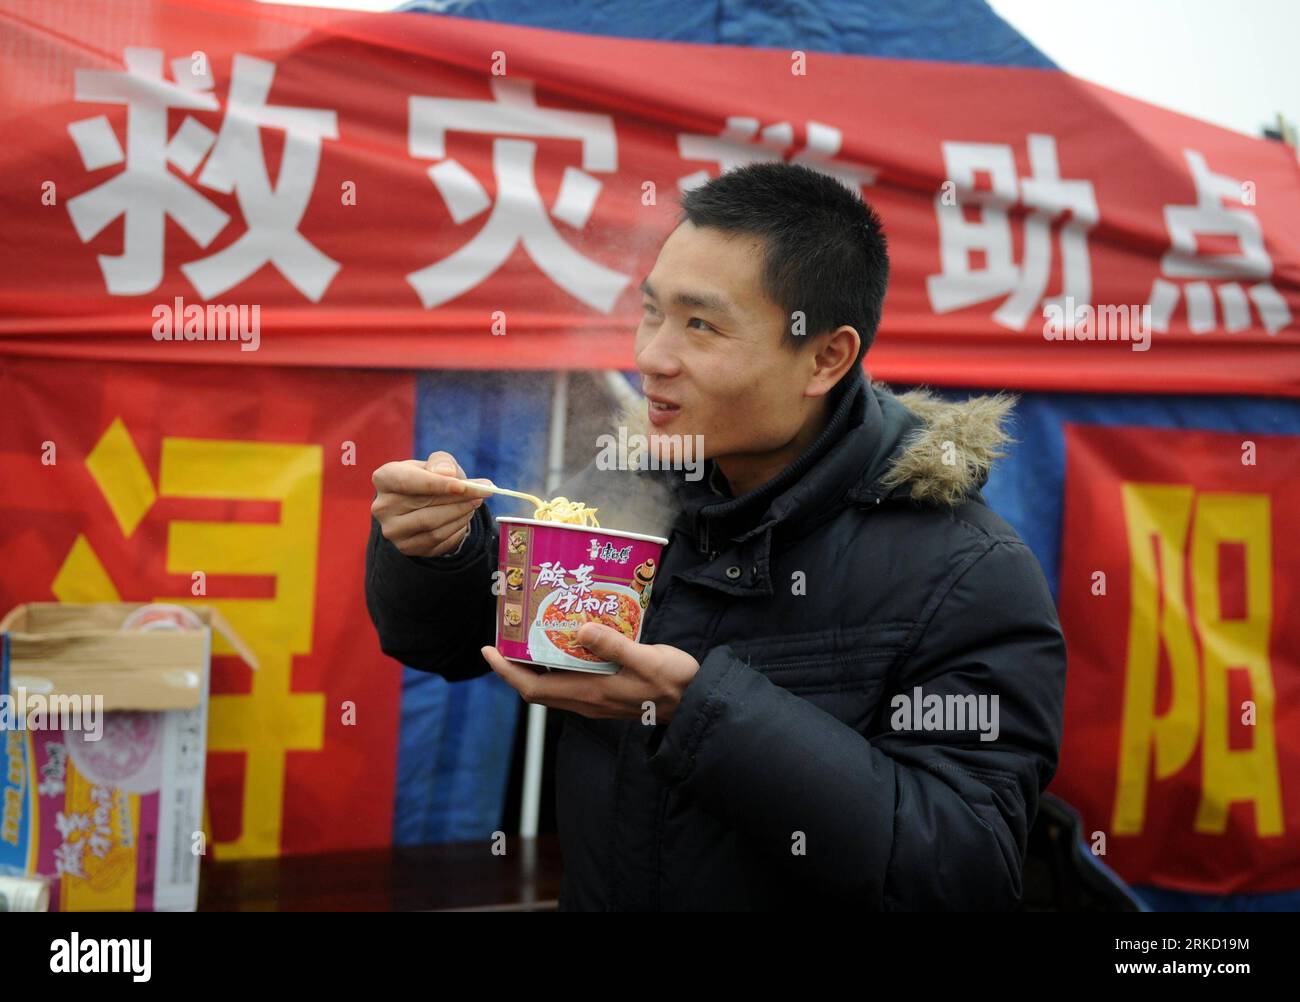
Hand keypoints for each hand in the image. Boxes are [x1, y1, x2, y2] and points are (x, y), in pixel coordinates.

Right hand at [371, 450, 493, 557]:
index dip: (437, 484)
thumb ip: (442, 462)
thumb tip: (448, 473)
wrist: (424, 505)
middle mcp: (382, 506)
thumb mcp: (436, 463)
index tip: (464, 486)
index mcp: (384, 478)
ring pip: (433, 524)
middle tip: (483, 492)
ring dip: (460, 513)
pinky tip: (463, 518)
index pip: (408, 481)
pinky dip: (456, 528)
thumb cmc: (430, 478)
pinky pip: (437, 540)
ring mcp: (392, 530)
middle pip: (425, 504)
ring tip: (474, 503)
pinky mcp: (405, 547)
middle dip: (459, 498)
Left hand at [481, 622, 699, 723]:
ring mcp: (596, 699)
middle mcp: (587, 701)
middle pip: (537, 688)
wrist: (695, 702)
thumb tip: (579, 630)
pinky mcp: (606, 694)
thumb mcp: (646, 659)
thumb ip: (613, 645)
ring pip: (553, 685)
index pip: (533, 688)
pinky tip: (566, 641)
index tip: (489, 650)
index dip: (506, 671)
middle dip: (515, 665)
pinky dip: (558, 664)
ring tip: (530, 635)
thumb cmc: (674, 681)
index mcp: (589, 693)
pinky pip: (570, 681)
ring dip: (536, 664)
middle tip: (506, 635)